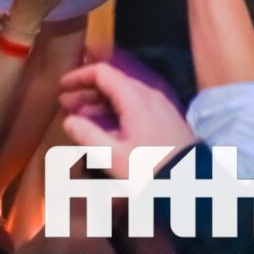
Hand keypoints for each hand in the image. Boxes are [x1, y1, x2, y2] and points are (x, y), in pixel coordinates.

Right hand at [58, 62, 194, 166]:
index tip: (61, 86)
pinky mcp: (165, 116)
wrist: (191, 181)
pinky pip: (135, 104)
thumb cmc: (150, 168)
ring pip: (124, 93)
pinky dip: (115, 109)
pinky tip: (104, 125)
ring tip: (79, 115)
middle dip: (86, 90)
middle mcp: (148, 94)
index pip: (102, 73)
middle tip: (64, 103)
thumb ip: (89, 136)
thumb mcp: (114, 156)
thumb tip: (69, 120)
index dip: (79, 76)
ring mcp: (159, 104)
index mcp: (134, 98)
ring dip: (100, 101)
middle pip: (112, 82)